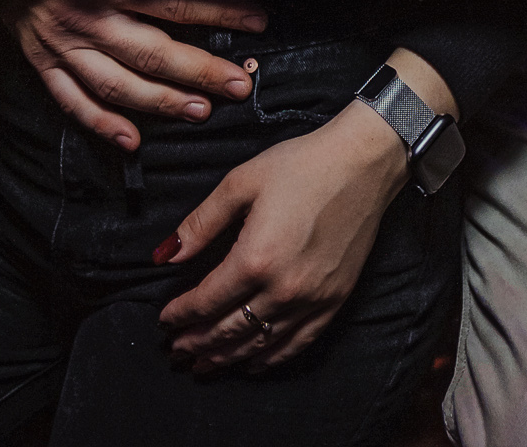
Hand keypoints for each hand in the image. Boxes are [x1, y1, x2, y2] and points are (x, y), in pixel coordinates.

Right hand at [3, 0, 267, 148]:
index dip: (219, 10)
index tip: (258, 20)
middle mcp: (88, 17)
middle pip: (153, 52)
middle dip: (201, 71)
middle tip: (240, 83)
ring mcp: (64, 47)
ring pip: (119, 85)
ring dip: (162, 103)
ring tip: (201, 111)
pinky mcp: (44, 66)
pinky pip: (74, 103)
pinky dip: (103, 125)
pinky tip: (132, 141)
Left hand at [157, 101, 408, 373]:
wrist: (361, 163)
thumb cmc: (300, 165)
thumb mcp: (241, 182)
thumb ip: (201, 223)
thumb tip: (166, 255)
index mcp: (255, 258)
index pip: (207, 301)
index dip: (181, 315)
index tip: (164, 322)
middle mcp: (283, 289)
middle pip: (230, 330)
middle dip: (198, 343)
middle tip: (176, 352)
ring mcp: (312, 300)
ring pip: (261, 344)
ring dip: (228, 357)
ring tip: (204, 364)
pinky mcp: (335, 301)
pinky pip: (298, 343)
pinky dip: (271, 358)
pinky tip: (254, 362)